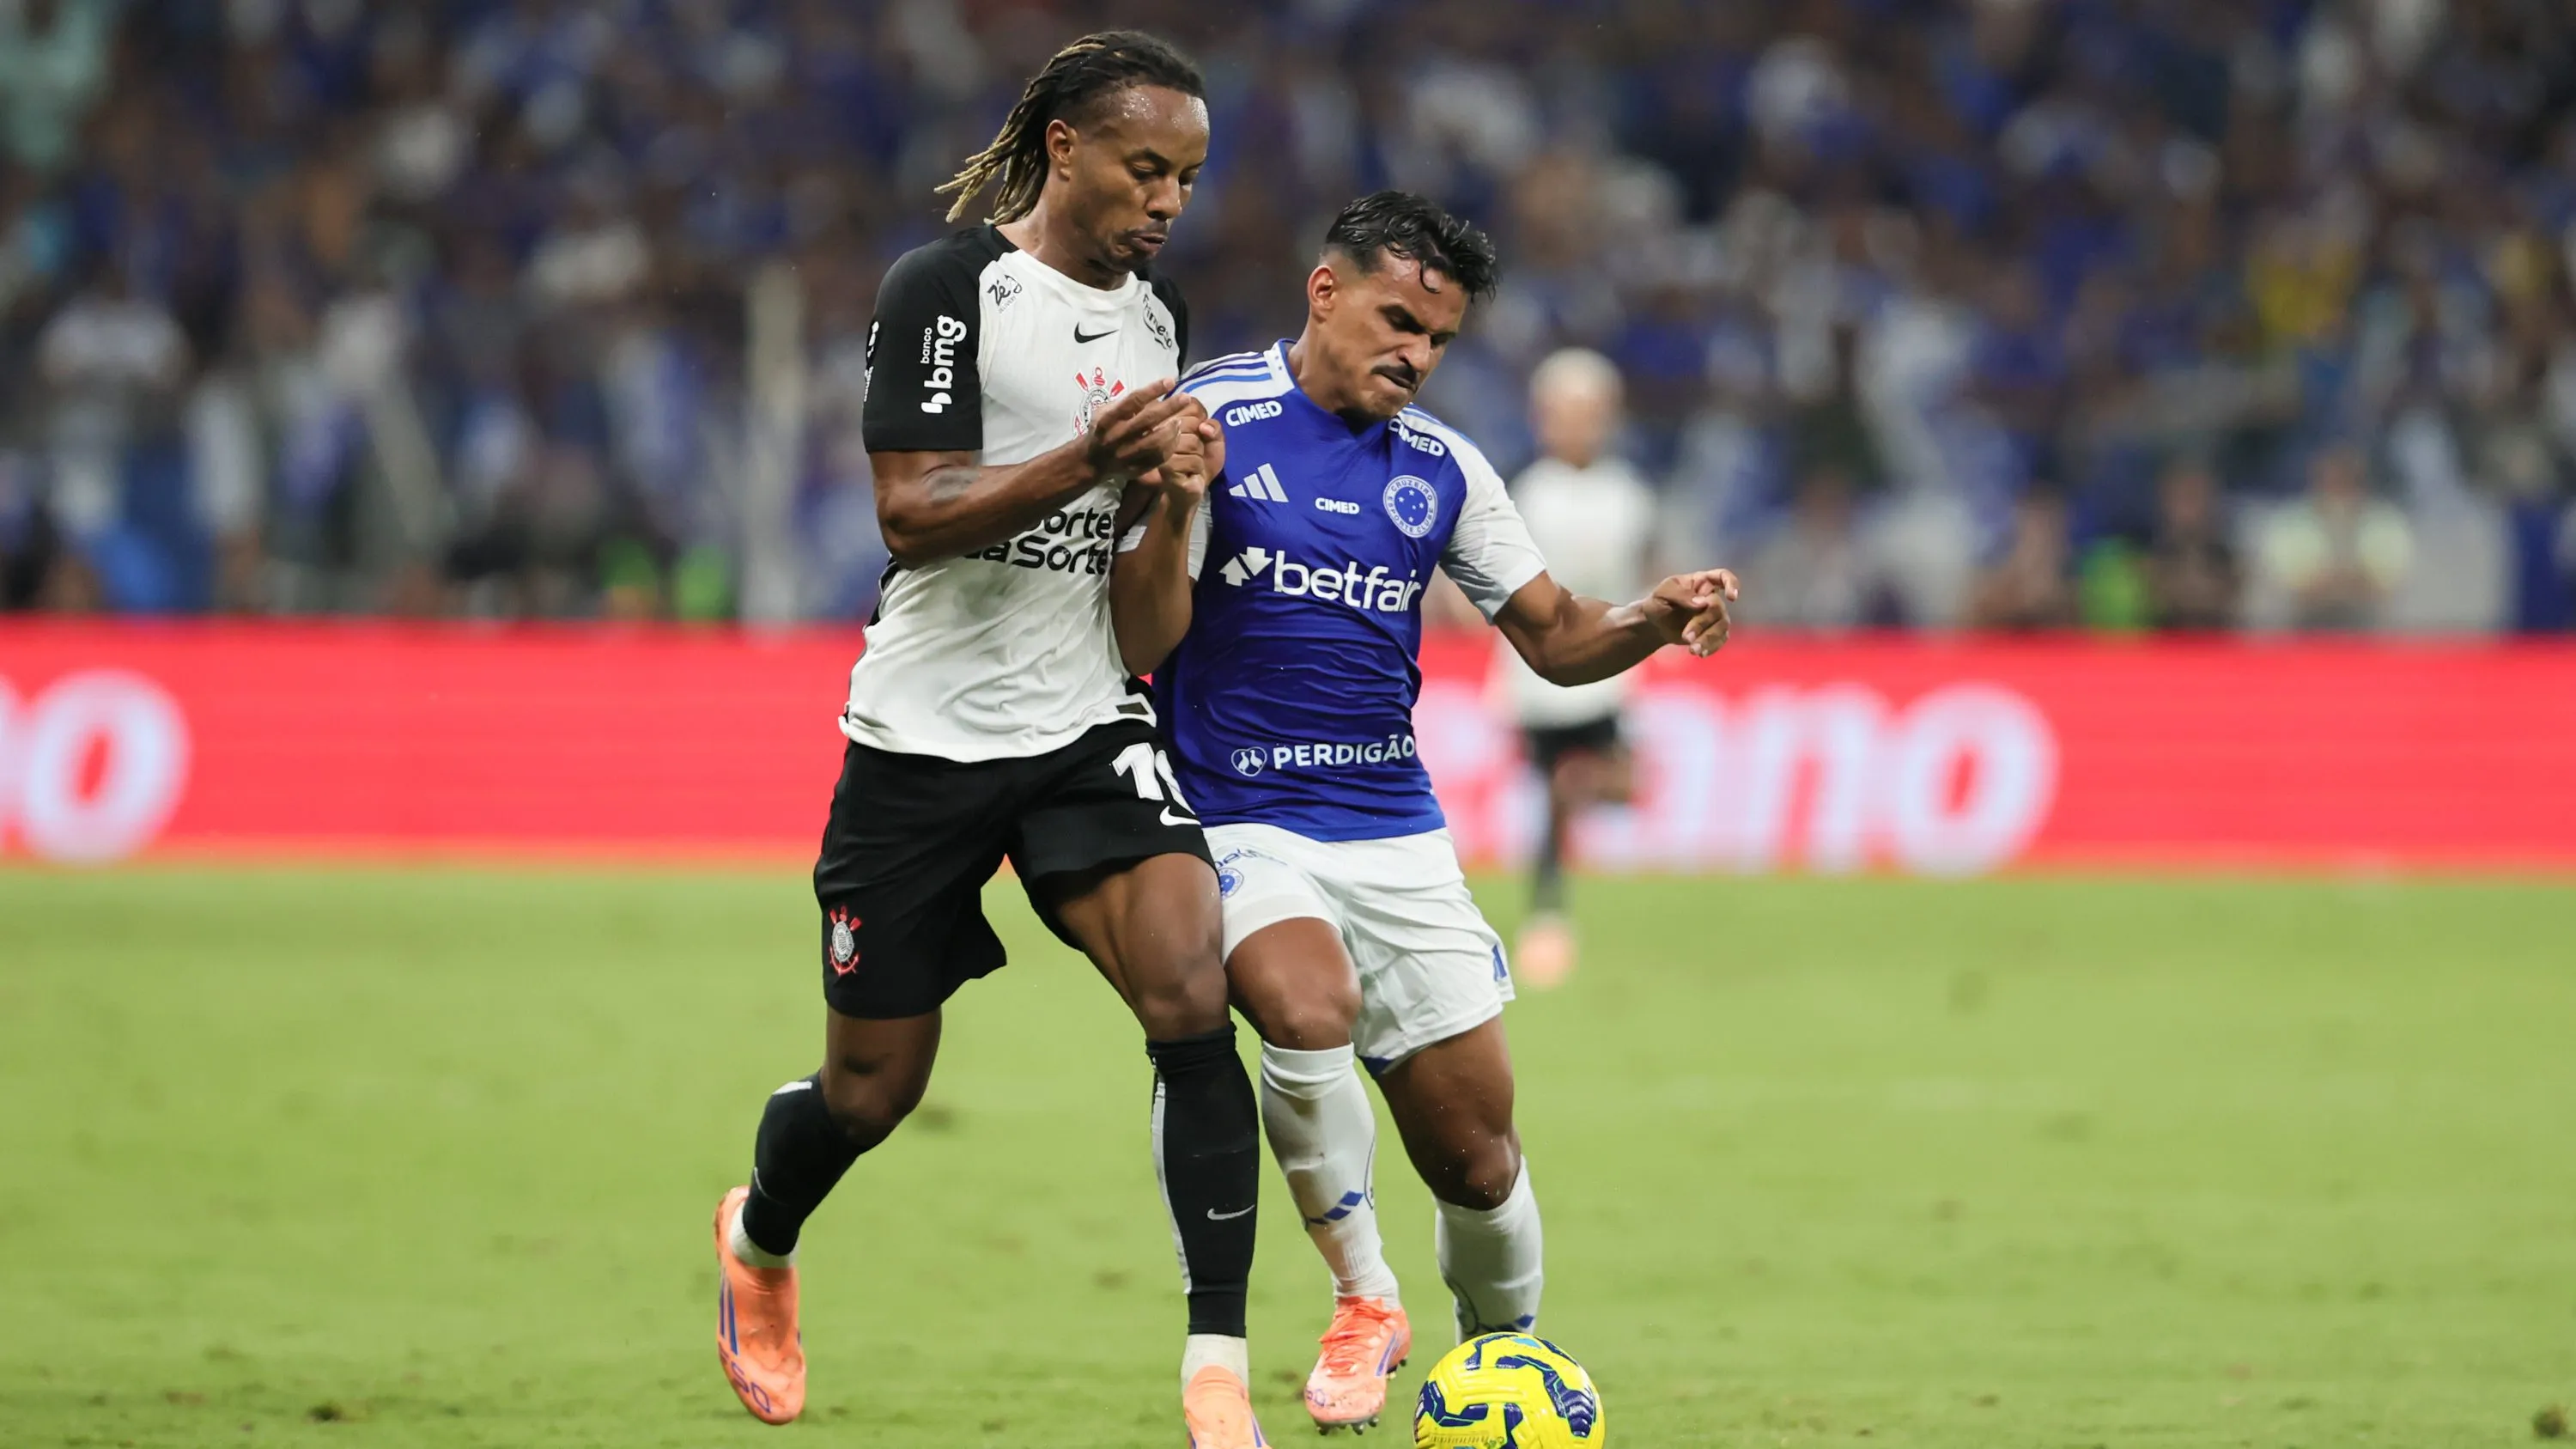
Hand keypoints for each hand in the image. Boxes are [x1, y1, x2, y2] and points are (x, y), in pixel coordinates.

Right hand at [1083, 379, 1202, 484]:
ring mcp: (1126, 455)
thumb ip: (1126, 404)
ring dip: (1172, 430)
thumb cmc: (1103, 429)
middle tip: (1186, 398)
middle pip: (1148, 420)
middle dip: (1169, 407)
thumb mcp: (1105, 411)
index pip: (1133, 400)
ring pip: (1155, 443)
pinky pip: (1158, 459)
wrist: (1093, 461)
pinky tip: (1176, 436)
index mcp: (1108, 419)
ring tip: (1180, 420)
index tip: (1171, 381)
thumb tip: (1154, 394)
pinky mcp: (1135, 469)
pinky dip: (1170, 446)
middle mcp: (1116, 437)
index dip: (1153, 389)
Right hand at [1138, 408, 1222, 504]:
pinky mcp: (1163, 465)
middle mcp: (1158, 428)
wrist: (1192, 487)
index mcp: (1168, 415)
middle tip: (1193, 452)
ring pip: (1192, 442)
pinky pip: (1191, 460)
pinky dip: (1196, 468)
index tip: (1198, 434)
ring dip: (1198, 456)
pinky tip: (1188, 473)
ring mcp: (1159, 447)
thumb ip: (1214, 426)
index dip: (1202, 422)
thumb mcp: (1214, 439)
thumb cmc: (1201, 460)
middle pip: (1192, 423)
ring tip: (1190, 462)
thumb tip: (1204, 427)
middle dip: (1200, 441)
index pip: (1193, 406)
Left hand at [1643, 568, 1739, 656]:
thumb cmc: (1658, 602)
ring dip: (1708, 639)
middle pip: (1717, 608)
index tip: (1731, 597)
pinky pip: (1720, 639)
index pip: (1722, 576)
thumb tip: (1703, 603)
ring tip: (1692, 650)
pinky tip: (1700, 653)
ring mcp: (1714, 616)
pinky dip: (1712, 647)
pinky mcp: (1713, 632)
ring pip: (1722, 626)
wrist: (1654, 624)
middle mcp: (1711, 597)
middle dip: (1702, 624)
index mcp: (1701, 581)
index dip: (1731, 584)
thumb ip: (1681, 595)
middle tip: (1686, 637)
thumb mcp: (1663, 594)